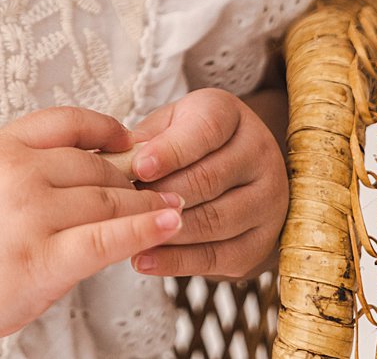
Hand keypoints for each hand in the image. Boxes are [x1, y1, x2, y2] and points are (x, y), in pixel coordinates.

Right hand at [0, 105, 186, 349]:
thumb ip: (28, 161)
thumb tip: (93, 159)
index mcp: (0, 146)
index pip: (68, 121)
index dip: (106, 129)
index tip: (130, 142)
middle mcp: (16, 172)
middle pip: (95, 164)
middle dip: (131, 177)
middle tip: (159, 186)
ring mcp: (30, 215)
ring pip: (107, 200)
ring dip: (146, 204)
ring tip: (173, 206)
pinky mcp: (42, 260)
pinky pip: (105, 238)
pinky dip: (143, 229)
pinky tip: (167, 224)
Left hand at [124, 87, 289, 281]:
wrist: (233, 172)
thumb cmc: (186, 144)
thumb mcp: (166, 126)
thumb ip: (143, 140)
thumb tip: (108, 161)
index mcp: (230, 116)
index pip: (205, 130)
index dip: (170, 151)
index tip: (139, 168)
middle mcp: (259, 153)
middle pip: (209, 179)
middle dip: (161, 196)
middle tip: (121, 208)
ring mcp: (268, 199)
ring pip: (214, 220)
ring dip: (166, 230)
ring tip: (128, 234)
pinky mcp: (261, 241)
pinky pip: (219, 256)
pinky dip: (178, 261)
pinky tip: (145, 259)